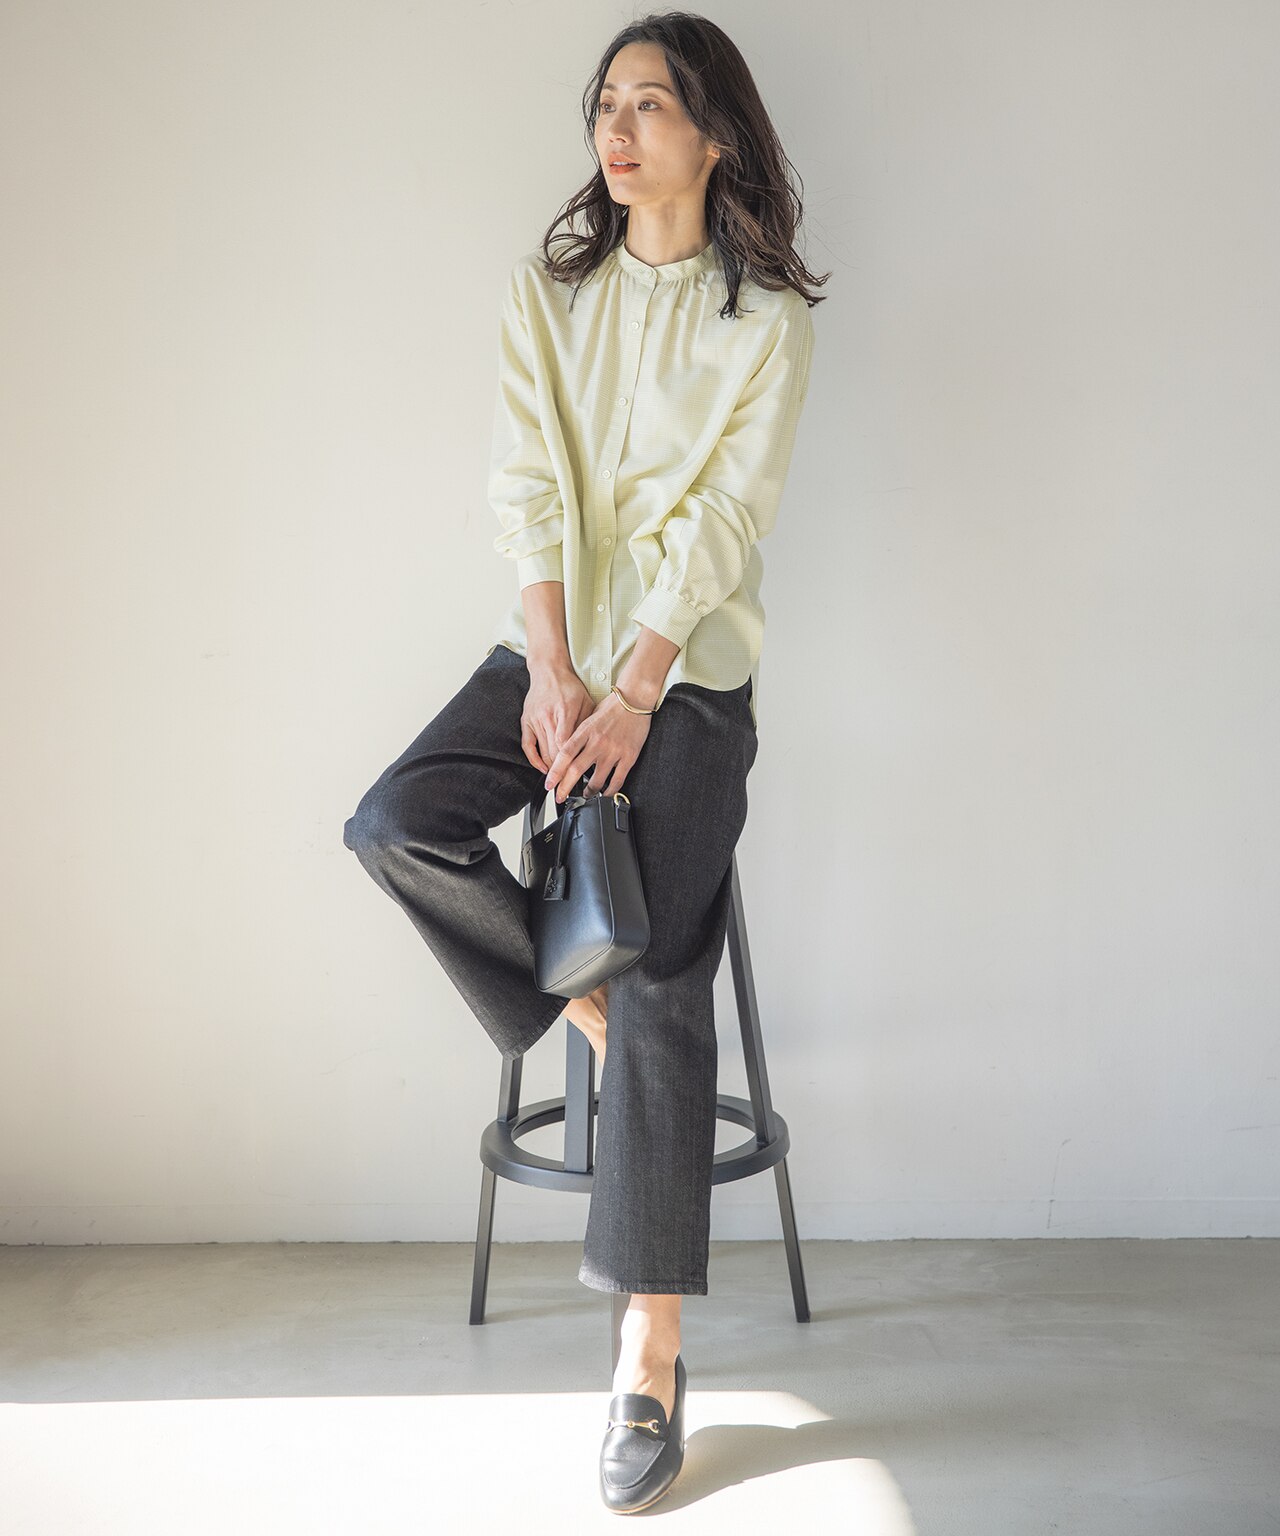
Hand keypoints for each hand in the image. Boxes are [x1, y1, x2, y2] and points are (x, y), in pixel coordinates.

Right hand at [521, 661, 595, 775]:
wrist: (549, 671)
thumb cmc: (570, 687)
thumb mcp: (586, 702)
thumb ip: (587, 725)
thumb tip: (591, 747)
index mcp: (564, 712)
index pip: (566, 745)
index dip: (570, 764)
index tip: (576, 778)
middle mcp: (547, 718)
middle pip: (554, 753)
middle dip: (562, 772)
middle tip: (569, 787)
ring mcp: (534, 721)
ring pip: (542, 752)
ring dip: (551, 769)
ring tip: (560, 782)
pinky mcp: (526, 722)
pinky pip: (528, 746)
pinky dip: (535, 760)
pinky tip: (543, 768)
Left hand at [544, 688, 652, 802]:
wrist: (635, 700)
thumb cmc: (612, 706)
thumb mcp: (589, 716)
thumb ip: (579, 735)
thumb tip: (567, 753)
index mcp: (586, 731)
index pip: (565, 755)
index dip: (556, 772)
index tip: (549, 783)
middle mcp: (598, 742)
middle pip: (576, 770)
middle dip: (565, 788)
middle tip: (559, 797)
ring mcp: (614, 751)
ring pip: (596, 780)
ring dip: (588, 792)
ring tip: (585, 795)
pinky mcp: (628, 757)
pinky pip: (617, 780)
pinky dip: (610, 790)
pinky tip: (605, 793)